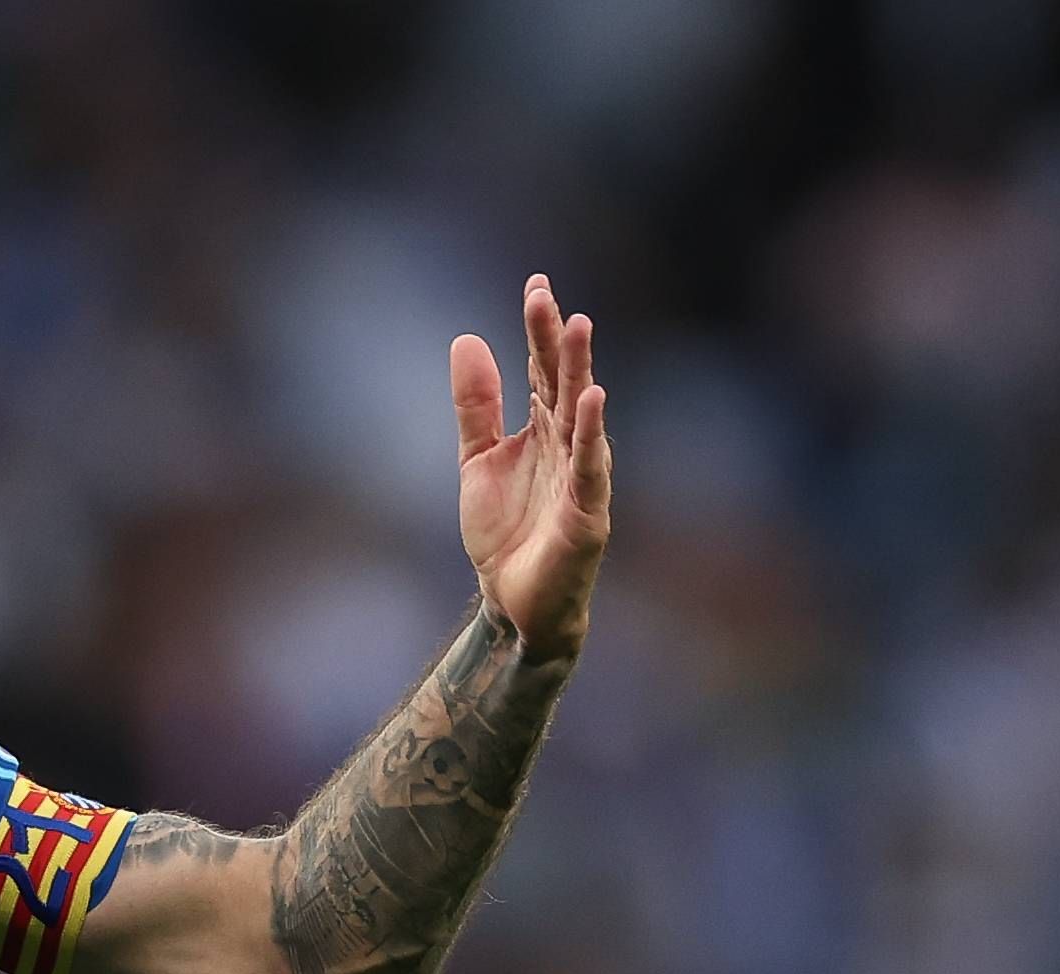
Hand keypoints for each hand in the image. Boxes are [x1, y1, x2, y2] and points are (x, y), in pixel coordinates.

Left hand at [449, 274, 611, 663]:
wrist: (510, 602)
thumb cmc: (504, 533)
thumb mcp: (477, 460)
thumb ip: (476, 407)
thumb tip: (467, 340)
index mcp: (542, 430)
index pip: (542, 369)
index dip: (538, 330)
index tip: (535, 285)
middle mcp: (566, 445)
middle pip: (562, 382)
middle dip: (556, 339)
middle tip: (545, 296)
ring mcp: (580, 477)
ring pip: (581, 416)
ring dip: (581, 371)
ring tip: (579, 328)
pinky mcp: (587, 513)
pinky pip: (591, 468)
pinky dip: (592, 434)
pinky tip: (592, 399)